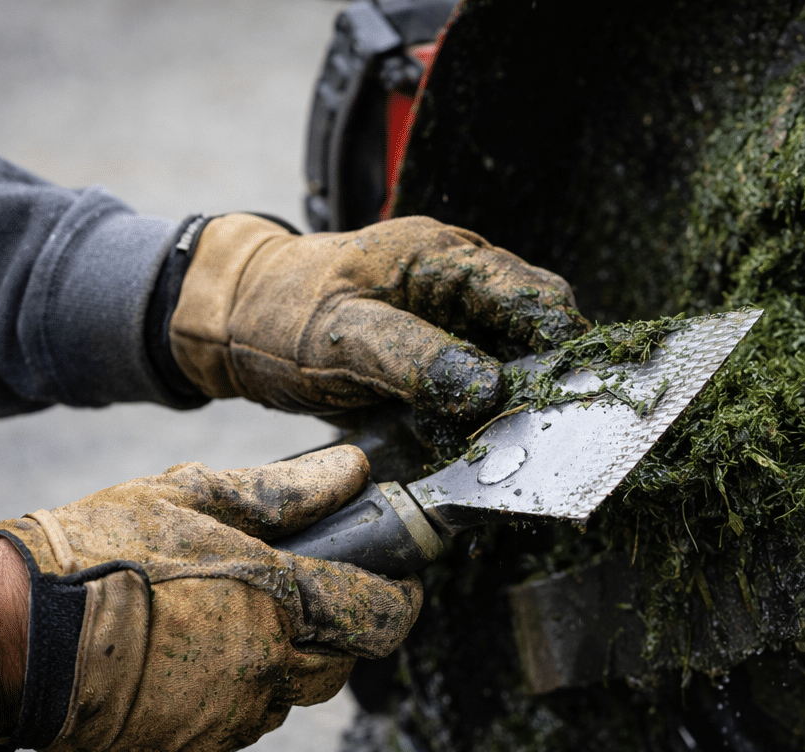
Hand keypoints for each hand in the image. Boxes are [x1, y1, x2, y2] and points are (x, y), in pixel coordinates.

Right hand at [0, 446, 420, 751]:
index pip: (381, 615)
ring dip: (286, 664)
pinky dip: (237, 695)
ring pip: (293, 696)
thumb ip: (285, 489)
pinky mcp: (195, 749)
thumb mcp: (193, 496)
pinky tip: (196, 659)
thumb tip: (351, 470)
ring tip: (237, 623)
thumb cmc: (100, 552)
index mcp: (278, 601)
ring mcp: (231, 717)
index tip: (403, 584)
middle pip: (345, 662)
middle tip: (308, 598)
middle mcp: (267, 668)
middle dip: (341, 632)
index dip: (403, 598)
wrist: (15, 633)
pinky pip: (243, 723)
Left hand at [168, 214, 589, 418]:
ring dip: (515, 404)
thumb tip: (489, 388)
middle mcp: (463, 282)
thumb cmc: (280, 313)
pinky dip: (484, 417)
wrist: (234, 321)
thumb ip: (416, 358)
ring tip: (505, 441)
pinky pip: (484, 387)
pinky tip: (472, 442)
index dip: (560, 343)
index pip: (532, 294)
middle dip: (544, 380)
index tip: (571, 394)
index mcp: (444, 256)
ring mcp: (456, 320)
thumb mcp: (342, 336)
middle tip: (537, 430)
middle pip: (537, 331)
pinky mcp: (443, 355)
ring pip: (516, 364)